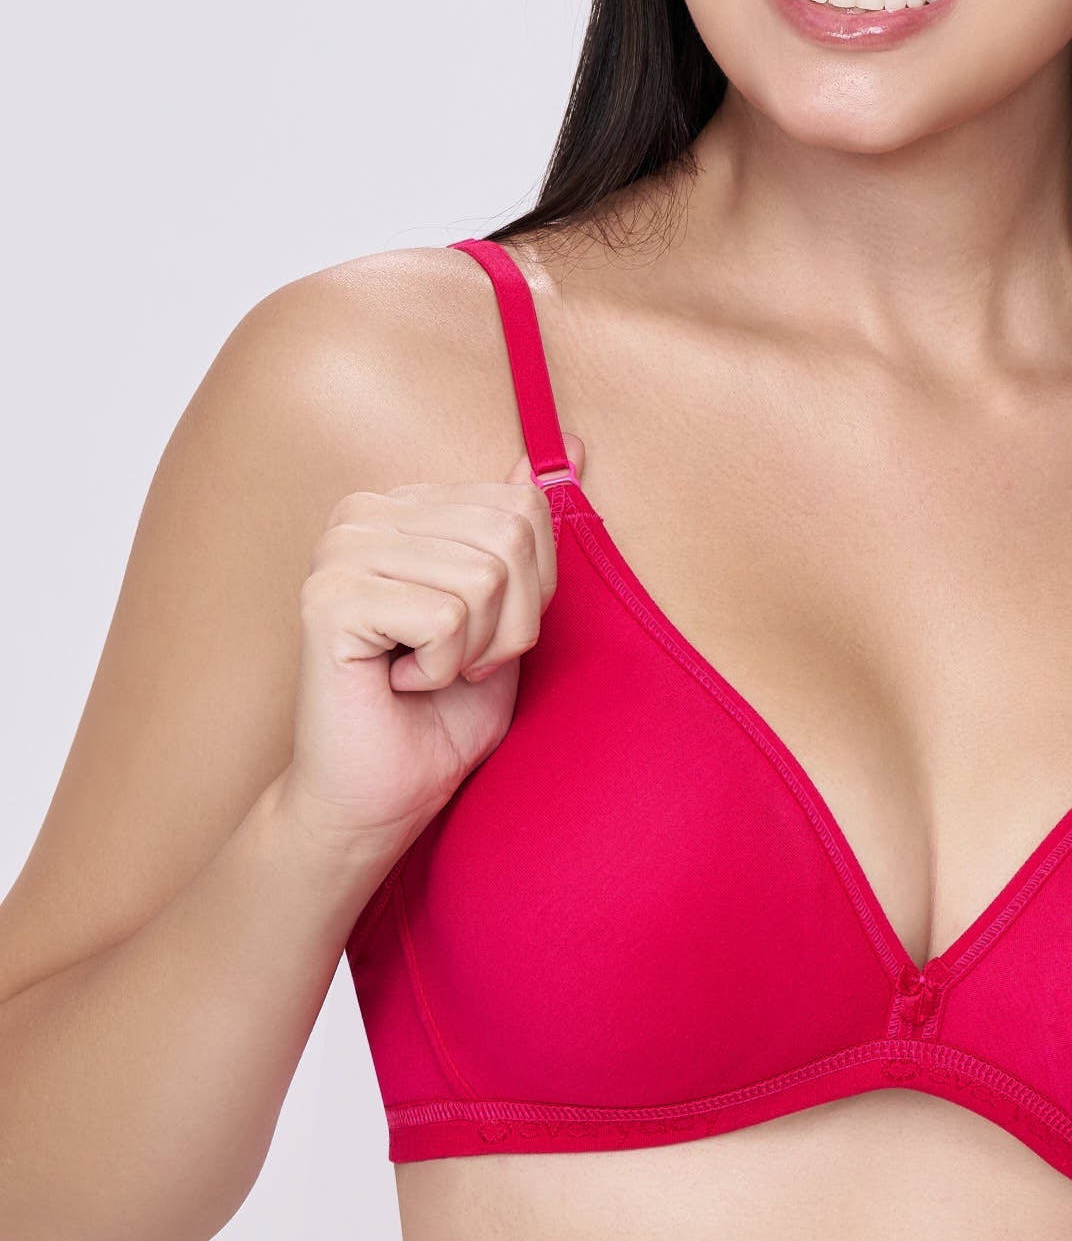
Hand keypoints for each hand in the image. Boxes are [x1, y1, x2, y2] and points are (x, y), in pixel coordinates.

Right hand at [280, 447, 575, 873]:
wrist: (380, 798)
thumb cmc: (444, 713)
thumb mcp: (511, 611)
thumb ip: (527, 529)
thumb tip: (572, 442)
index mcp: (404, 505)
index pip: (524, 506)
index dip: (535, 588)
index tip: (489, 635)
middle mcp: (363, 513)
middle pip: (510, 535)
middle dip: (513, 621)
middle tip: (463, 663)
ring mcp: (340, 551)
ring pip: (483, 577)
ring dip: (478, 649)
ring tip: (432, 674)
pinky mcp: (329, 599)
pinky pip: (448, 617)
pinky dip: (444, 668)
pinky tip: (401, 683)